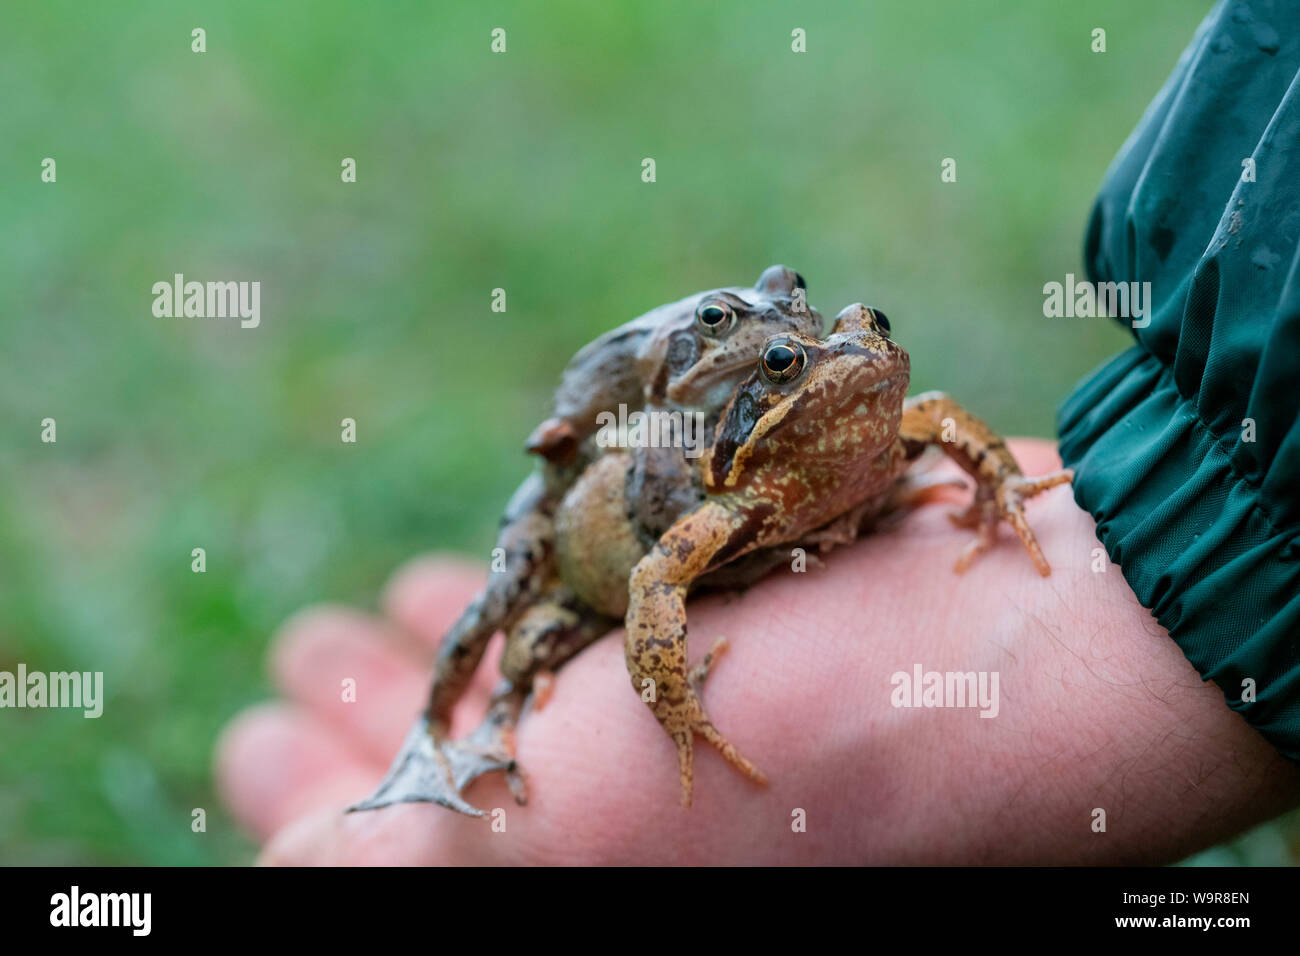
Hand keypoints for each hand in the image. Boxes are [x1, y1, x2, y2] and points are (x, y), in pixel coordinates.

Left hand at [214, 440, 1299, 863]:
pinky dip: (540, 578)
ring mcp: (709, 712)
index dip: (314, 801)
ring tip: (367, 611)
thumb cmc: (827, 741)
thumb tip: (288, 868)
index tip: (250, 740)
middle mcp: (650, 808)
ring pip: (535, 680)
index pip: (414, 846)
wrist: (1057, 634)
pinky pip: (617, 603)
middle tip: (293, 670)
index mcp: (604, 866)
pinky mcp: (763, 623)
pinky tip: (488, 553)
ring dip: (444, 646)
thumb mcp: (580, 822)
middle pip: (467, 766)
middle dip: (365, 721)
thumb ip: (418, 854)